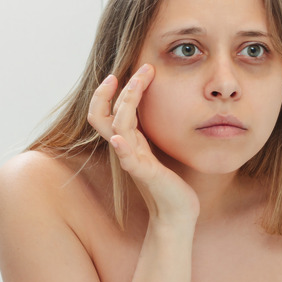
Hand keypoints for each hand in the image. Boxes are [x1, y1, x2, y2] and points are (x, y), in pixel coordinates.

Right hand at [88, 64, 199, 224]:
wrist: (176, 212)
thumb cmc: (168, 181)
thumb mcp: (156, 150)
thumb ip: (148, 133)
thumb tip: (150, 108)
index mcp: (129, 141)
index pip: (108, 110)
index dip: (112, 91)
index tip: (129, 71)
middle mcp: (126, 148)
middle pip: (105, 114)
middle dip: (117, 89)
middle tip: (139, 68)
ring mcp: (133, 161)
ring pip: (117, 127)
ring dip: (125, 103)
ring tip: (135, 84)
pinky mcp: (145, 174)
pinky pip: (128, 159)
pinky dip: (121, 147)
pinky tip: (118, 137)